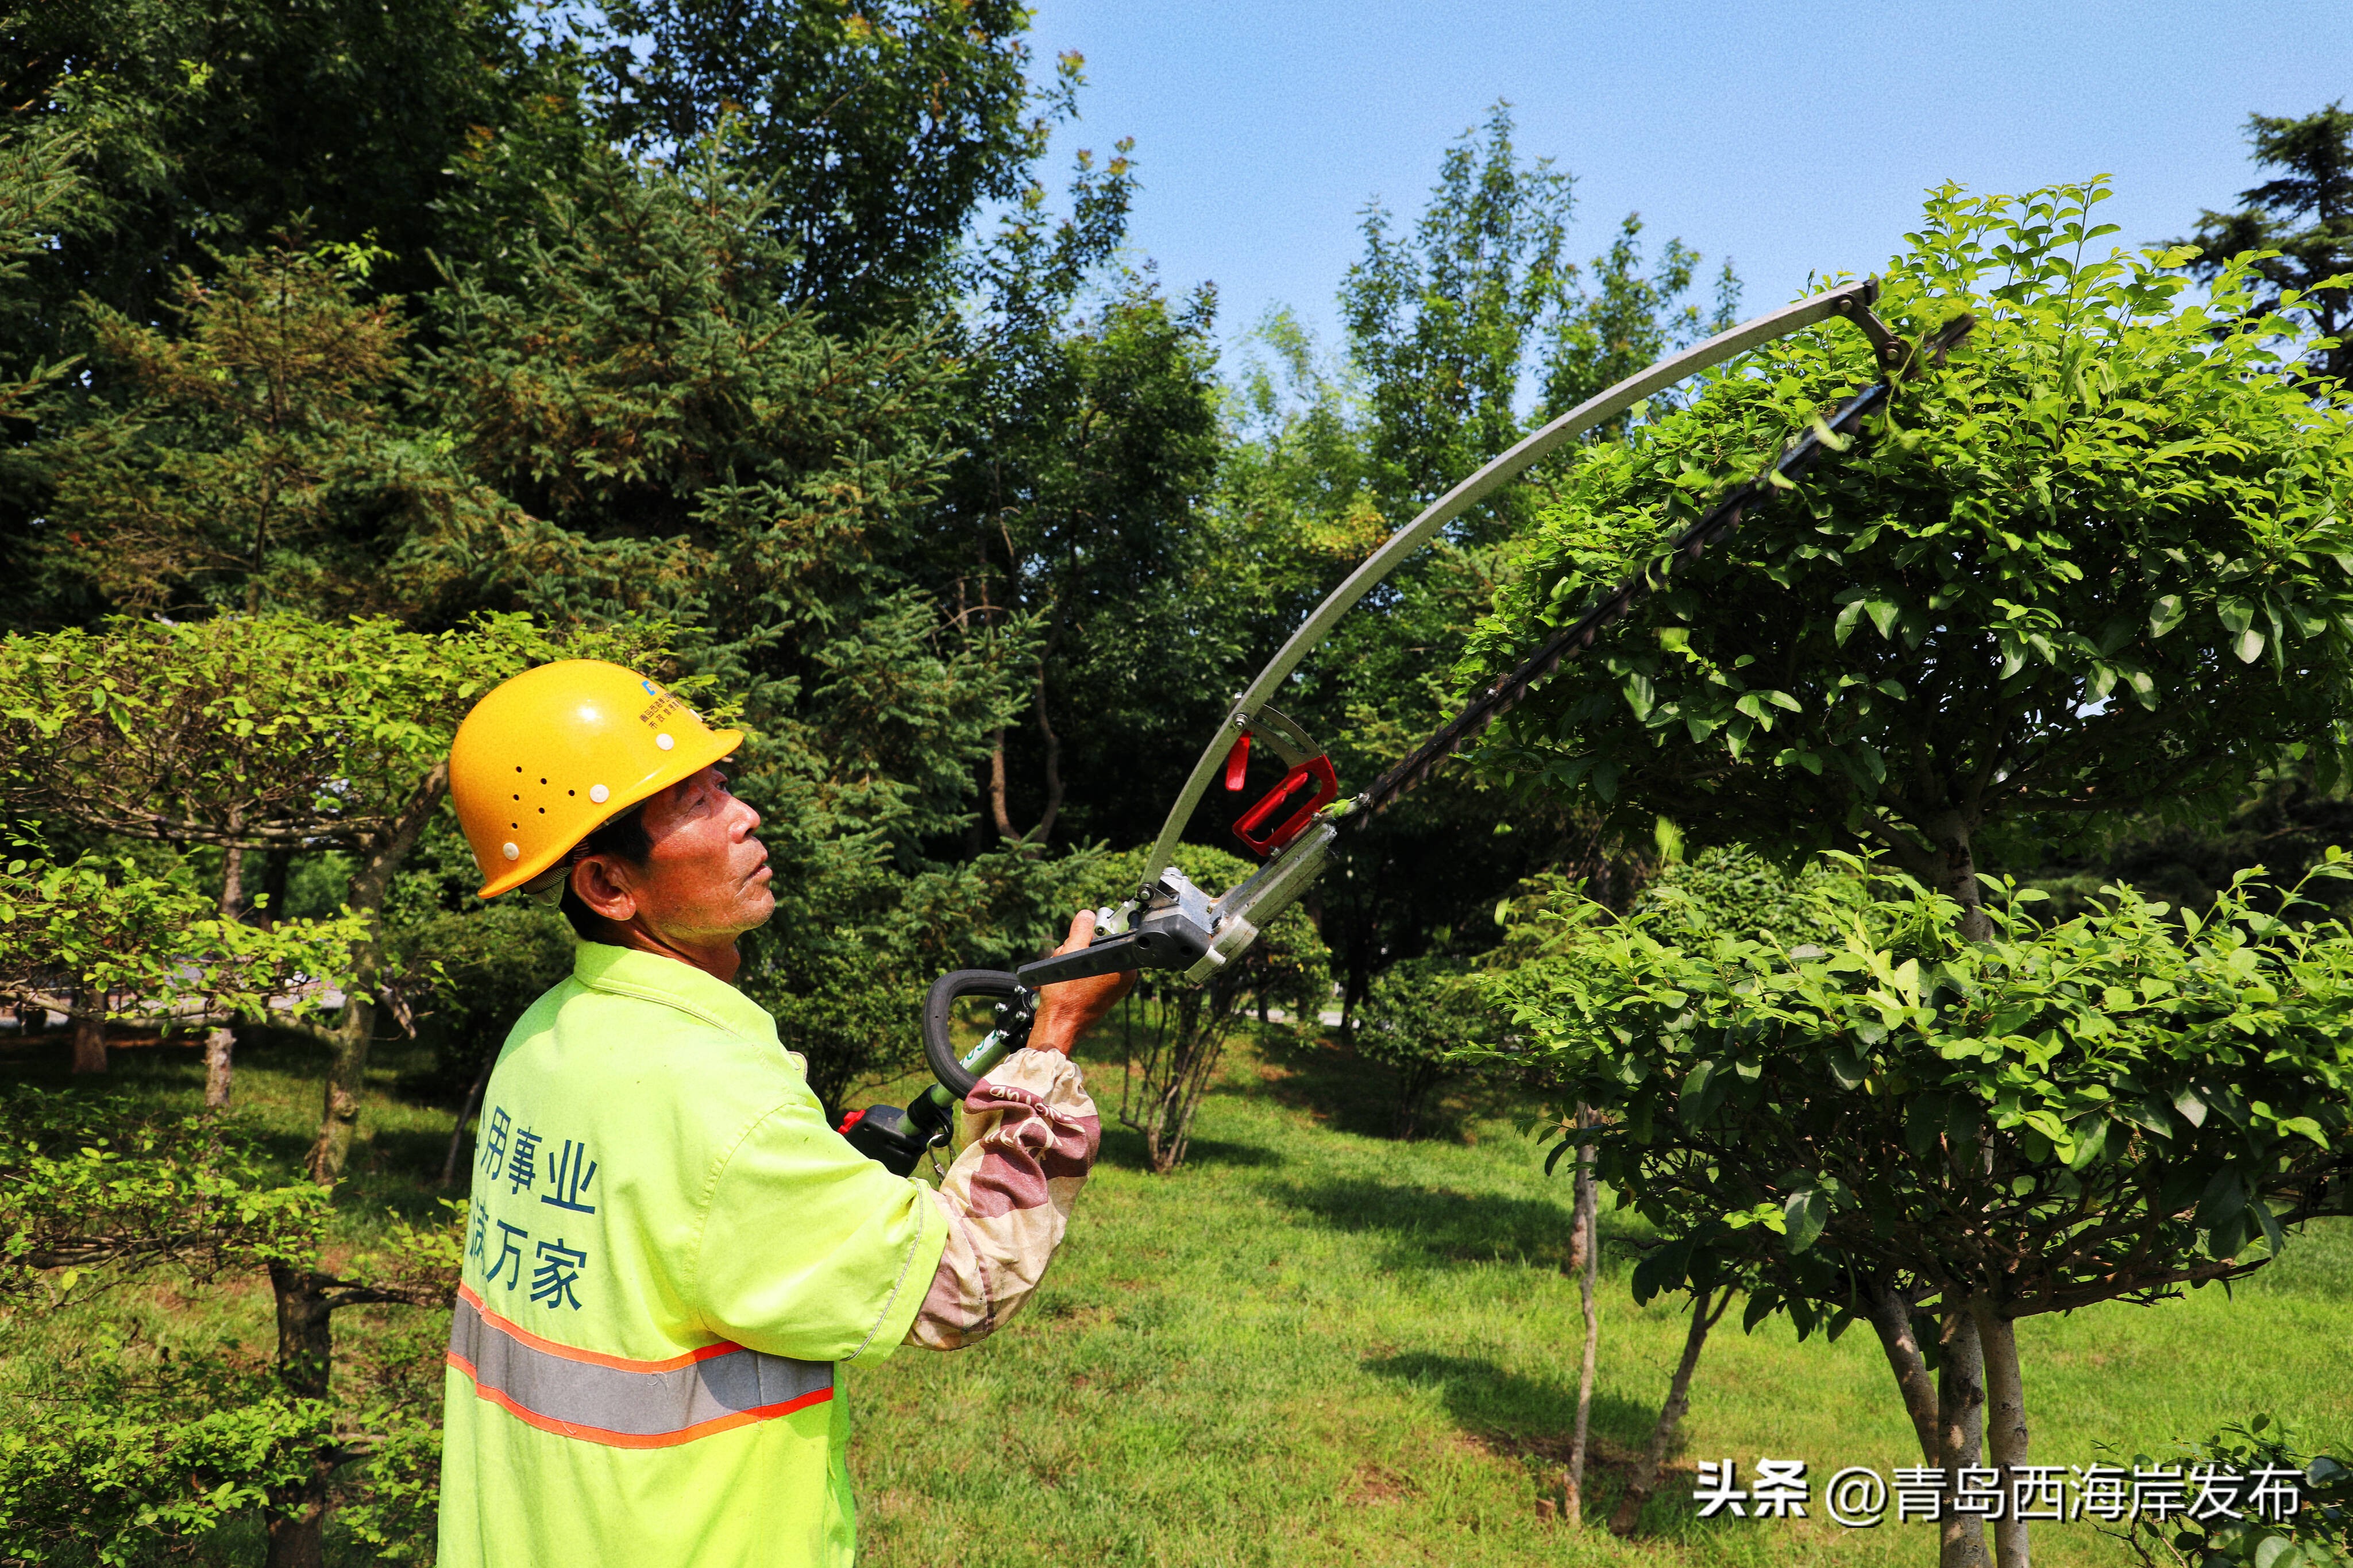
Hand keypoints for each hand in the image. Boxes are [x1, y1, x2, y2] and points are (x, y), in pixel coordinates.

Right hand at [1026, 909, 1135, 1056]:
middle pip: (1094, 948)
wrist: (1056, 1027)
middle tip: (1062, 962)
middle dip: (1073, 951)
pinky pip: (1084, 975)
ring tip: (1058, 976)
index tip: (1075, 942)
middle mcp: (1121, 978)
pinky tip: (1059, 983)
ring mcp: (1110, 989)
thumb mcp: (1070, 954)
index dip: (1087, 935)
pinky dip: (1070, 976)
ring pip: (1086, 961)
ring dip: (1067, 963)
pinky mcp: (1098, 996)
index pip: (1109, 935)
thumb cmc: (1065, 997)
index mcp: (1124, 967)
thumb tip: (1088, 915)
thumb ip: (1082, 930)